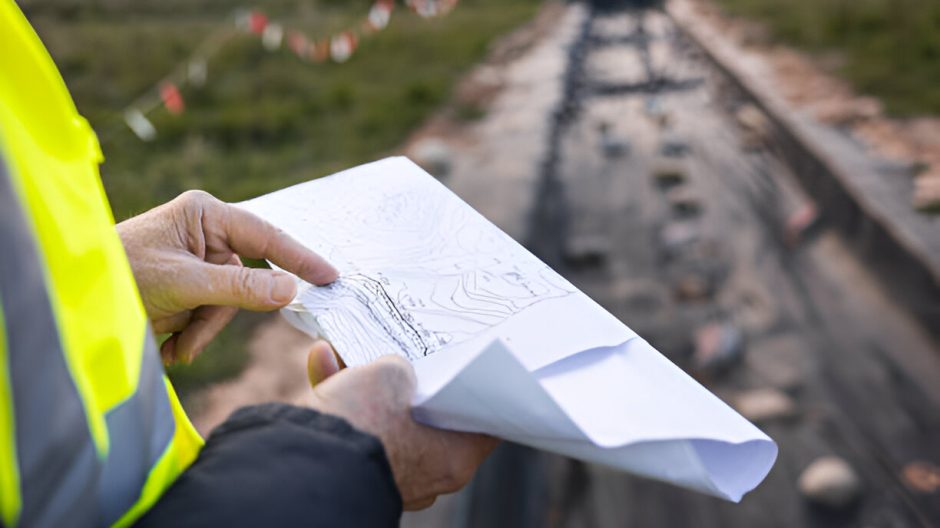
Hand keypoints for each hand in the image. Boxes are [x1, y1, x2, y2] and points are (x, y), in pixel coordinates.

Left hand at [118, 190, 337, 363]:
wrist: (73, 300)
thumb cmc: (120, 273)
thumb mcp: (184, 283)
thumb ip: (241, 288)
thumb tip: (292, 289)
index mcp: (206, 215)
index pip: (265, 237)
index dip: (299, 258)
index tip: (330, 277)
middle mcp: (205, 235)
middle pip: (246, 280)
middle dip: (219, 313)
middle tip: (193, 336)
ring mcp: (196, 263)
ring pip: (229, 304)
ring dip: (201, 330)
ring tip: (172, 347)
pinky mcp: (186, 288)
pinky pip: (209, 315)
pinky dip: (191, 335)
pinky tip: (167, 346)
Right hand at [303, 342, 498, 509]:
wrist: (311, 463)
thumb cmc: (367, 423)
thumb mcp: (392, 373)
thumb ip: (401, 368)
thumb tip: (392, 370)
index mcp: (455, 457)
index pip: (479, 420)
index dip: (473, 388)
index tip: (465, 365)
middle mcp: (428, 475)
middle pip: (426, 416)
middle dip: (405, 381)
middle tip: (398, 354)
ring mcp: (392, 477)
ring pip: (384, 422)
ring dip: (362, 385)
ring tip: (341, 352)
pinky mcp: (356, 472)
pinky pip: (356, 431)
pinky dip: (341, 402)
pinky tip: (322, 363)